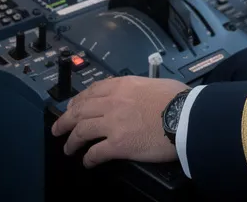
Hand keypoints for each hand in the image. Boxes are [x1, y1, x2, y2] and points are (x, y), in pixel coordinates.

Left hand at [50, 76, 186, 167]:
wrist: (187, 117)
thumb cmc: (179, 100)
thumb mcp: (154, 83)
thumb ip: (138, 89)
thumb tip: (136, 96)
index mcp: (122, 85)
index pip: (92, 91)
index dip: (78, 101)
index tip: (73, 107)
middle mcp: (113, 102)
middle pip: (79, 111)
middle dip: (65, 120)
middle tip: (58, 128)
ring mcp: (113, 123)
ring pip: (81, 131)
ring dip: (71, 141)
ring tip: (68, 147)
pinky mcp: (118, 144)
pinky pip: (95, 152)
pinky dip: (88, 159)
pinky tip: (87, 162)